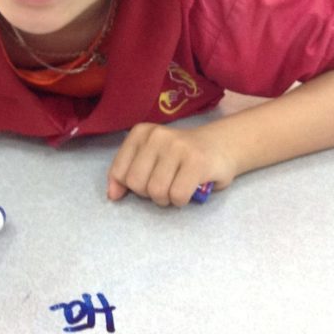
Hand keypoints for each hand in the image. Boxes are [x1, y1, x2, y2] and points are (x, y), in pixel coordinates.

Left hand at [107, 122, 237, 207]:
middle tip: (165, 184)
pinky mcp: (196, 161)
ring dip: (167, 199)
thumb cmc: (180, 157)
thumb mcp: (149, 158)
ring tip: (177, 186)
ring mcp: (177, 146)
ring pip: (156, 192)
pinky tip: (190, 189)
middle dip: (149, 193)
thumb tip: (112, 195)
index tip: (146, 182)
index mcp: (140, 132)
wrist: (221, 145)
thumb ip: (127, 173)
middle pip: (136, 184)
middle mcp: (156, 135)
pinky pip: (177, 196)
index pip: (119, 171)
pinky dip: (182, 201)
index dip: (130, 187)